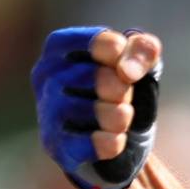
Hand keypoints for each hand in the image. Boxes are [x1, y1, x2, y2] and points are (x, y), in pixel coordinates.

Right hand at [30, 27, 162, 188]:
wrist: (121, 140)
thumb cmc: (124, 89)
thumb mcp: (141, 62)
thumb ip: (143, 48)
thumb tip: (127, 71)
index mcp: (60, 47)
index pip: (94, 43)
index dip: (122, 56)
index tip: (130, 70)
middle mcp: (45, 75)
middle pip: (91, 76)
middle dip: (120, 88)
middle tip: (125, 96)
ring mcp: (47, 111)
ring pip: (84, 109)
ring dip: (117, 115)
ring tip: (123, 117)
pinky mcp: (55, 146)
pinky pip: (83, 143)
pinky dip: (109, 142)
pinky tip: (117, 140)